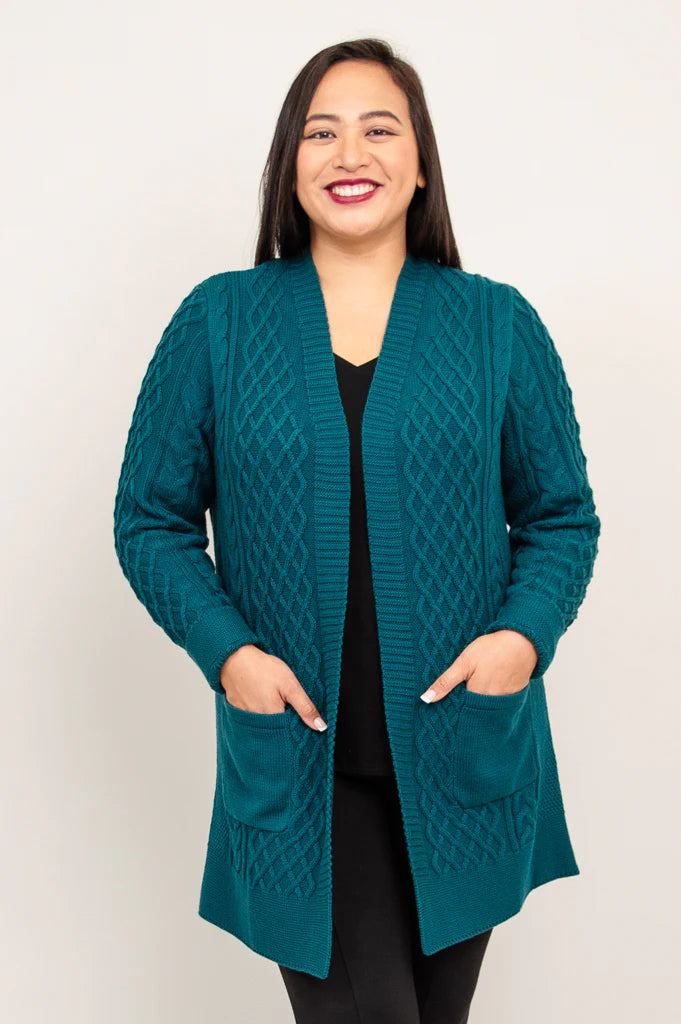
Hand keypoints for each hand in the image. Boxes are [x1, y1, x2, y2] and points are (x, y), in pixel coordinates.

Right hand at [219, 644, 327, 730]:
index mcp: (273, 718)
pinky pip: (250, 715)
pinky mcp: (236, 708)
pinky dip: (257, 708)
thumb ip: (305, 707)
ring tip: (271, 696)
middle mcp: (257, 722)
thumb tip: (320, 727)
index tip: (301, 716)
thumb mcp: (290, 685)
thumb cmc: (262, 668)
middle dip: (283, 720)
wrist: (233, 657)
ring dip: (269, 714)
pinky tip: (259, 695)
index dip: (297, 725)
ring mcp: (244, 715)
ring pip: (262, 722)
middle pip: (275, 728)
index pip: (289, 732)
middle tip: (284, 701)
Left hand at [419, 629, 537, 702]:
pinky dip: (494, 697)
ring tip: (476, 687)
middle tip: (463, 691)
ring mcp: (506, 700)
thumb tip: (426, 699)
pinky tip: (491, 685)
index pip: (460, 712)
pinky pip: (501, 702)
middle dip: (466, 707)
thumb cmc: (492, 649)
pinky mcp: (515, 694)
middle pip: (475, 711)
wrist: (523, 640)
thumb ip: (446, 682)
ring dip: (480, 703)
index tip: (445, 705)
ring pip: (488, 707)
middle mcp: (492, 703)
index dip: (453, 708)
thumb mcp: (464, 663)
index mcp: (477, 697)